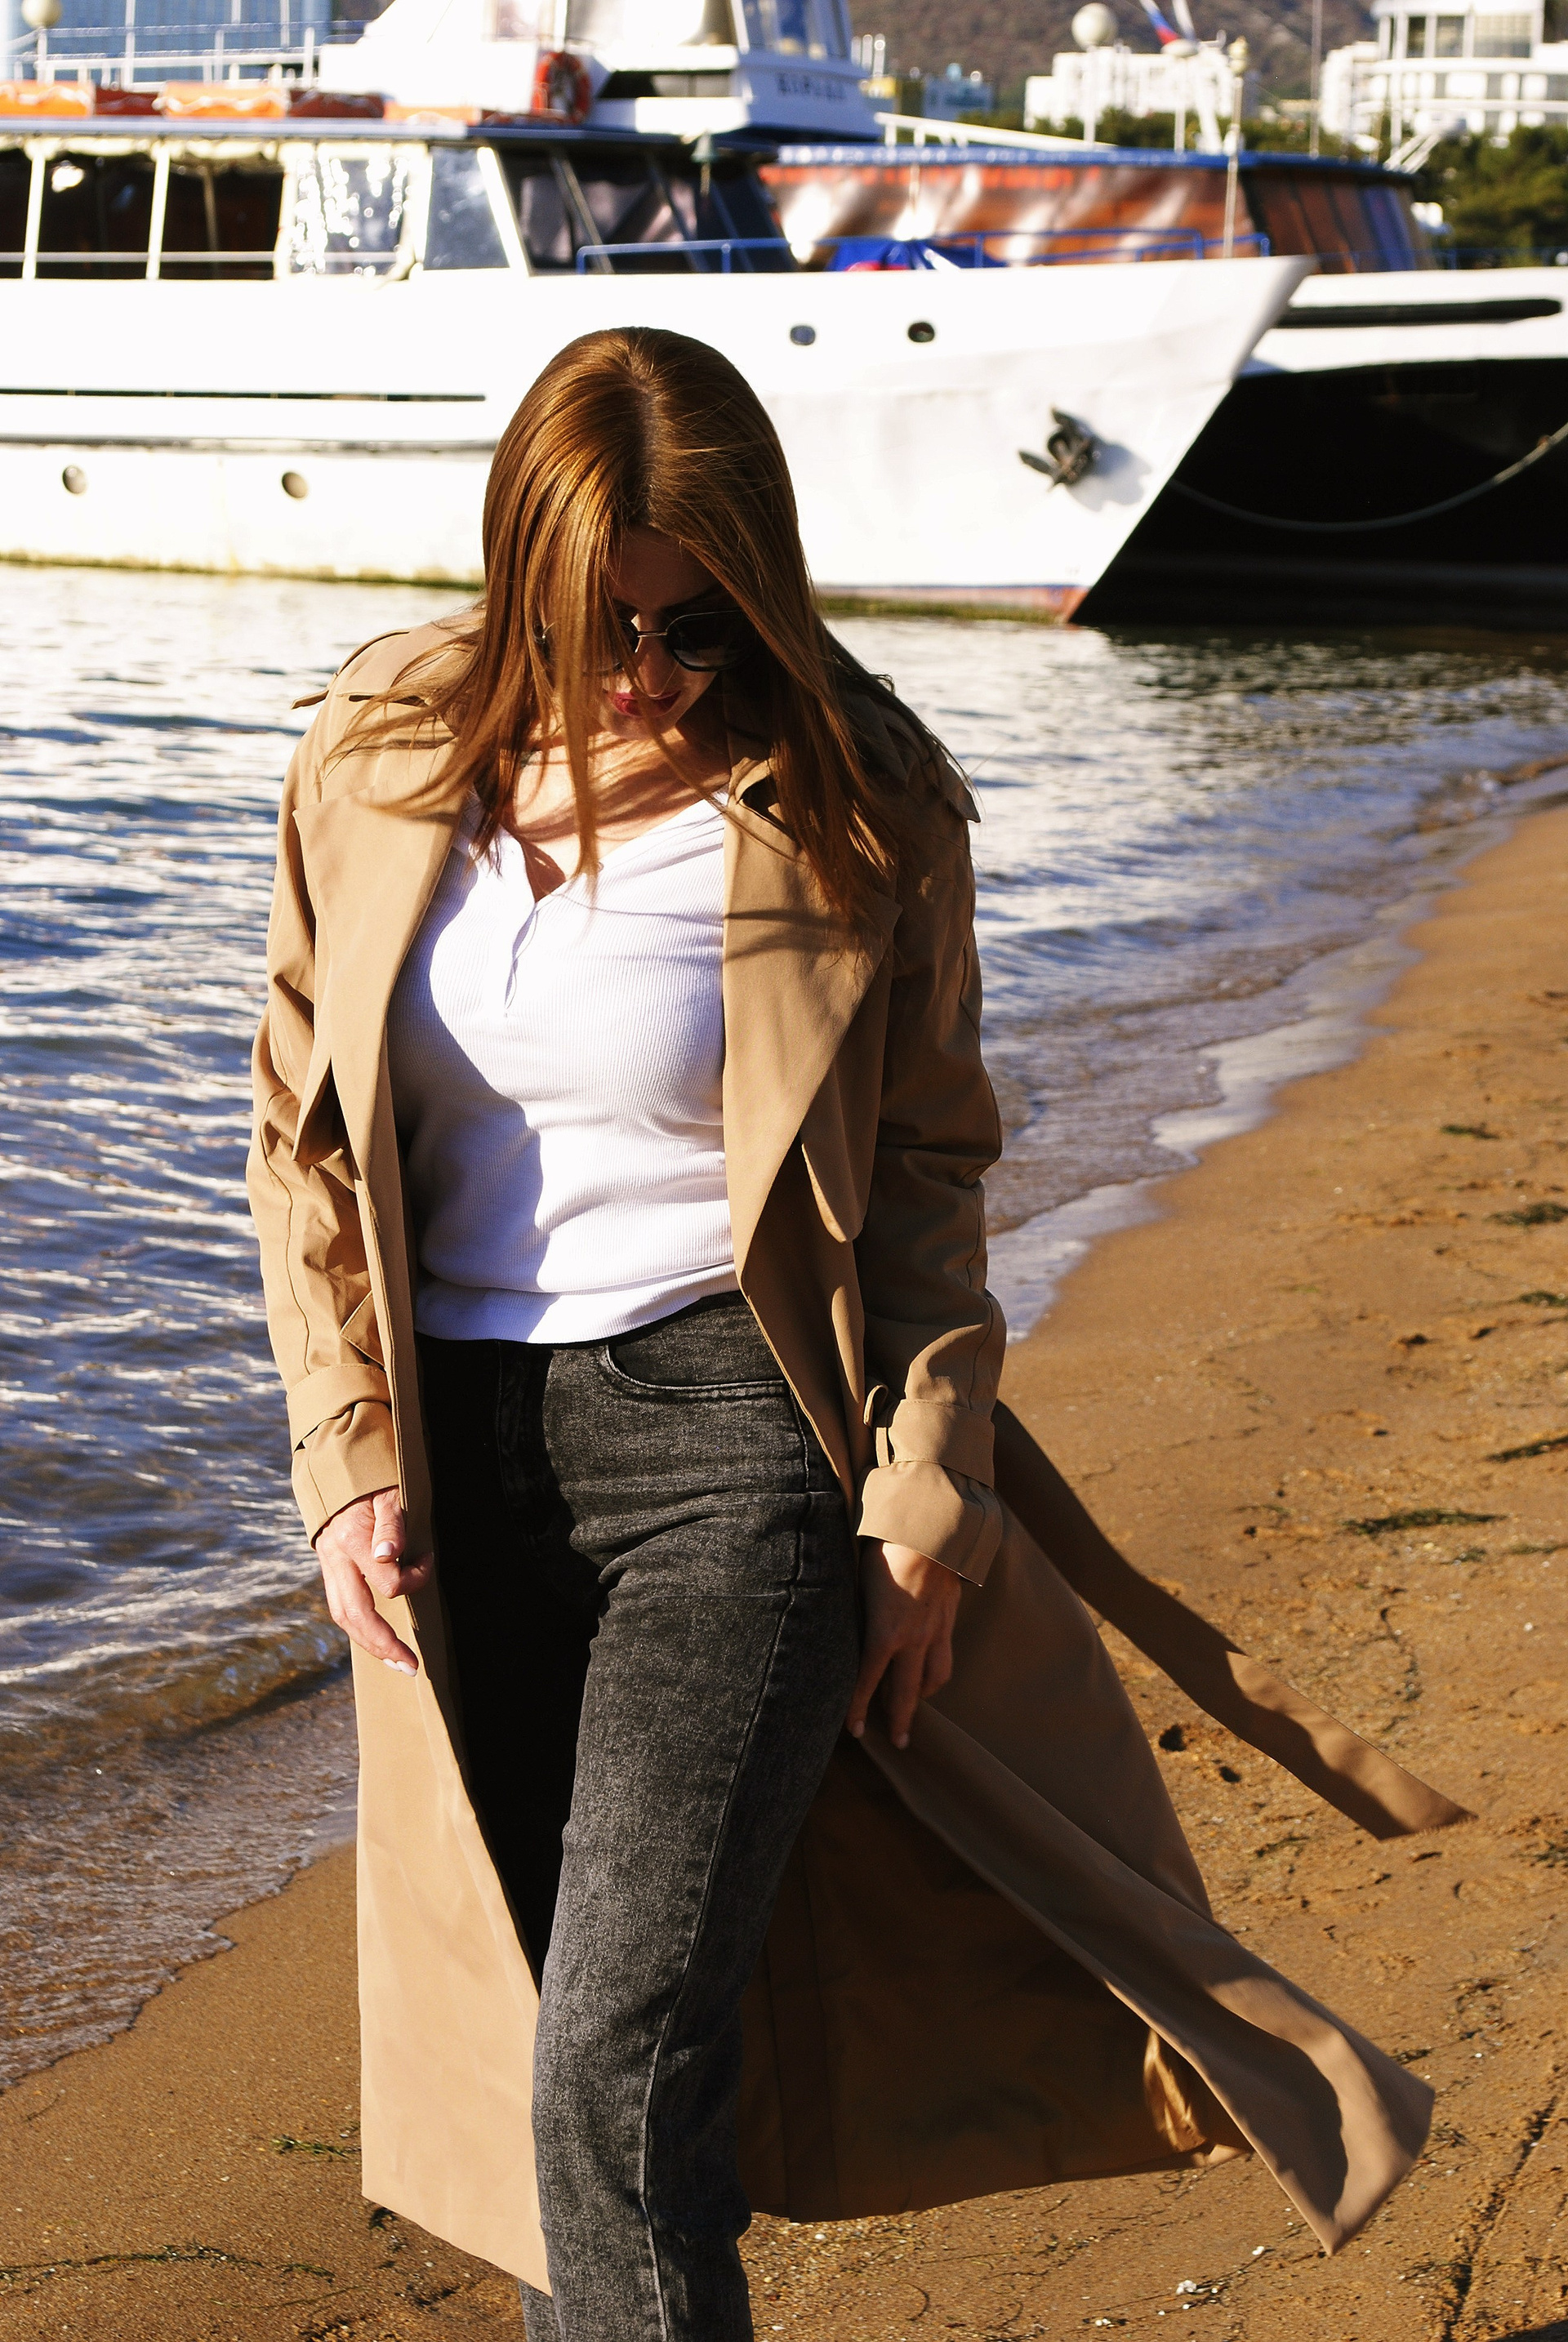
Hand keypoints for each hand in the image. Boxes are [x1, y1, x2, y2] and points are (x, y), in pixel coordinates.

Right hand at [314, 1486, 433, 1676]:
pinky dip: (359, 1628)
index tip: (431, 1559)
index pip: (387, 1581)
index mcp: (351, 1539)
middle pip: (355, 1614)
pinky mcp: (329, 1569)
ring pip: (343, 1616)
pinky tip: (378, 1641)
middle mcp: (334, 1557)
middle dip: (384, 1644)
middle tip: (412, 1666)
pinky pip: (341, 1607)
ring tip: (397, 1662)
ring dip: (370, 1644)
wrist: (339, 1466)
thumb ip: (392, 1524)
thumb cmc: (374, 1479)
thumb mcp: (390, 1492)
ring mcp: (328, 1565)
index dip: (416, 1577)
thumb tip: (389, 1556)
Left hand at [847, 1541, 962, 1750]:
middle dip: (899, 1720)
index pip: (866, 1682)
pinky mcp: (949, 1618)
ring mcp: (935, 1630)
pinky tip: (930, 1671)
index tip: (853, 1731)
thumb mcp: (855, 1579)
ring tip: (914, 1705)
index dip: (857, 1709)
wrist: (930, 1529)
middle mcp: (912, 1639)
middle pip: (905, 1692)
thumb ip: (849, 1609)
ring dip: (922, 1696)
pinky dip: (937, 1671)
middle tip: (898, 1742)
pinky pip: (946, 1656)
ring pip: (934, 1678)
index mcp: (883, 1632)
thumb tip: (829, 1624)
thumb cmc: (884, 1548)